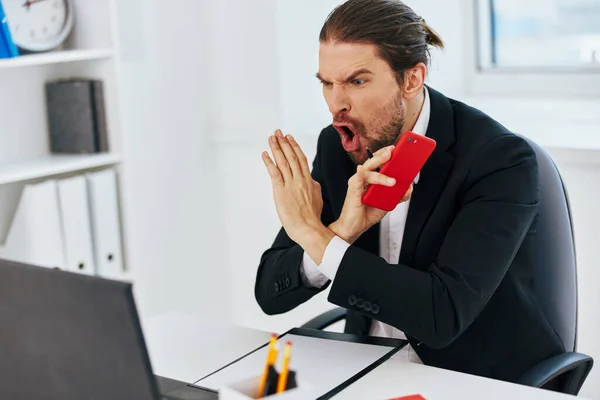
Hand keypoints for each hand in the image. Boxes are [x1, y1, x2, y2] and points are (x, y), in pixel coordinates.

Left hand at [262, 130, 325, 244]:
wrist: (309, 228)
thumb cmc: (312, 218)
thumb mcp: (317, 198)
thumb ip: (313, 187)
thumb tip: (312, 181)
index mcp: (309, 181)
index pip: (301, 159)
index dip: (294, 147)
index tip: (289, 138)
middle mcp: (300, 179)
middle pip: (292, 156)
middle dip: (284, 143)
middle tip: (278, 132)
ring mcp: (290, 184)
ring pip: (283, 161)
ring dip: (276, 148)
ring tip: (271, 137)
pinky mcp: (281, 191)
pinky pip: (274, 173)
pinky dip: (269, 162)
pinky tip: (265, 154)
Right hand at [331, 145, 412, 242]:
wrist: (355, 227)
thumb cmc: (367, 213)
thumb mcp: (387, 203)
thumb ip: (397, 194)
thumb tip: (408, 188)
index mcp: (371, 179)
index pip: (379, 162)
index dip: (387, 154)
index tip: (398, 148)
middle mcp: (363, 178)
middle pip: (373, 162)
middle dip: (383, 155)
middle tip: (393, 152)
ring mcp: (357, 183)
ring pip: (368, 170)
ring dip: (381, 174)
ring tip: (392, 181)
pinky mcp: (352, 191)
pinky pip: (357, 180)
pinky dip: (361, 175)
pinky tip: (362, 170)